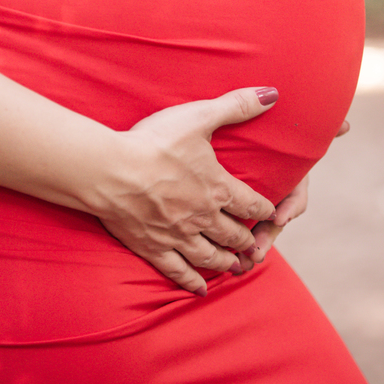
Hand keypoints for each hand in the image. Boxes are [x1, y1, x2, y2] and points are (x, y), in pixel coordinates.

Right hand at [94, 87, 279, 295]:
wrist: (110, 171)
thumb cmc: (154, 141)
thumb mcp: (198, 117)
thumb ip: (237, 106)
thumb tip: (273, 94)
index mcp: (218, 188)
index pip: (252, 204)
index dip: (265, 210)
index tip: (272, 213)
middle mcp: (203, 218)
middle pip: (234, 236)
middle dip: (247, 242)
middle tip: (256, 248)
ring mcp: (178, 236)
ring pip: (211, 257)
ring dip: (227, 263)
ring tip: (237, 268)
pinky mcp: (153, 248)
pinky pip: (178, 271)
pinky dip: (192, 281)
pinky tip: (201, 289)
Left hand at [234, 118, 348, 271]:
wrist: (254, 149)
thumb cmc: (279, 144)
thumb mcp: (295, 139)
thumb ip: (320, 132)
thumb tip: (346, 125)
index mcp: (291, 185)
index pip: (295, 200)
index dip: (289, 209)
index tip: (280, 218)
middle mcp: (278, 201)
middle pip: (274, 224)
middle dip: (267, 238)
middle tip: (257, 252)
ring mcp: (262, 212)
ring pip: (259, 234)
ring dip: (252, 250)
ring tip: (242, 265)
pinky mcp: (243, 216)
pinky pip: (243, 235)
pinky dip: (239, 250)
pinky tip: (231, 266)